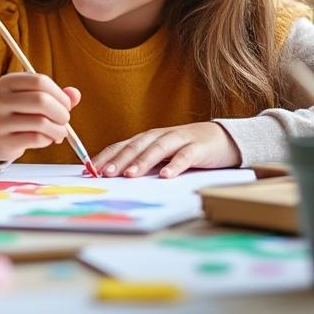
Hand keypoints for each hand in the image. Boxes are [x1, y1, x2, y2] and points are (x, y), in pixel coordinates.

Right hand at [0, 73, 81, 162]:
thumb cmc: (21, 111)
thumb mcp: (34, 97)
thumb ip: (56, 94)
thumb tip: (75, 94)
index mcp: (7, 82)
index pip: (40, 81)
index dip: (60, 94)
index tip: (67, 105)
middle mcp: (0, 99)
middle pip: (41, 100)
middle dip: (61, 112)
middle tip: (65, 120)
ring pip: (41, 122)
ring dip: (59, 130)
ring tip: (60, 132)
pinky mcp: (4, 140)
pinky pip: (36, 139)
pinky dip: (48, 140)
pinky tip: (48, 139)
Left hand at [91, 122, 239, 177]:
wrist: (223, 138)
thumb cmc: (186, 149)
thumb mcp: (161, 155)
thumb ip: (143, 162)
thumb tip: (114, 177)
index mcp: (148, 139)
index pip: (122, 146)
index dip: (105, 157)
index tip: (89, 170)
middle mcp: (160, 136)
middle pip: (136, 146)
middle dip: (119, 160)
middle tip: (106, 173)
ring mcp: (179, 140)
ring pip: (157, 149)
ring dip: (143, 161)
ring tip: (130, 175)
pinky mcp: (198, 148)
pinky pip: (185, 156)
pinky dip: (175, 165)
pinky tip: (166, 176)